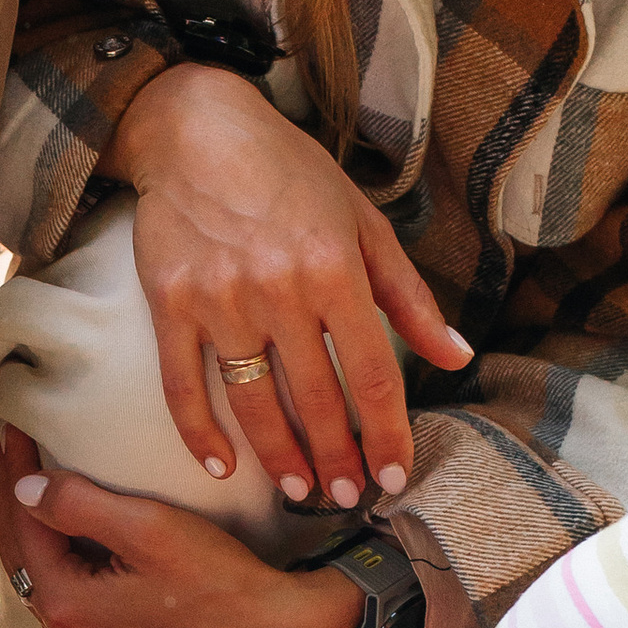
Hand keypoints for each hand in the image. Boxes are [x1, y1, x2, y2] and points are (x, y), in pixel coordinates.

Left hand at [0, 422, 362, 627]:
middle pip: (23, 556)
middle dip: (9, 501)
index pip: (25, 522)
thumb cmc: (220, 581)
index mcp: (66, 604)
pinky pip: (67, 600)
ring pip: (41, 581)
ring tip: (5, 500)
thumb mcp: (149, 529)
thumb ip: (79, 505)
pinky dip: (52, 563)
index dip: (15, 470)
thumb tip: (23, 487)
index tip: (10, 426)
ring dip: (25, 534)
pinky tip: (55, 552)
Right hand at [104, 65, 470, 504]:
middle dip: (338, 459)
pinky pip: (183, 385)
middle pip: (317, 399)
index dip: (387, 433)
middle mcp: (279, 289)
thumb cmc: (289, 173)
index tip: (396, 476)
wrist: (195, 130)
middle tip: (349, 497)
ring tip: (300, 489)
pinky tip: (221, 466)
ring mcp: (220, 300)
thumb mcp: (364, 222)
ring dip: (280, 456)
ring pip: (253, 402)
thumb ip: (409, 296)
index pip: (372, 374)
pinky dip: (199, 432)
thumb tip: (457, 356)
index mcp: (336, 269)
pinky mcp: (170, 304)